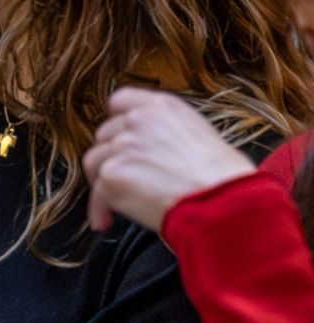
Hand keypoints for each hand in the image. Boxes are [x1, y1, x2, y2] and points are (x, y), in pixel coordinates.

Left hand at [84, 87, 254, 232]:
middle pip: (106, 135)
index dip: (118, 122)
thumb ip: (170, 135)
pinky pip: (97, 193)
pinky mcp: (112, 174)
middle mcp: (138, 121)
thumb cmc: (227, 180)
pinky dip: (99, 209)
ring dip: (103, 181)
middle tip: (126, 177)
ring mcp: (122, 146)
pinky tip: (106, 221)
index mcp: (163, 108)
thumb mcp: (204, 138)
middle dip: (113, 156)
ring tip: (117, 200)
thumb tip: (163, 152)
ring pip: (95, 161)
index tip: (119, 138)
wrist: (225, 204)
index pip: (121, 101)